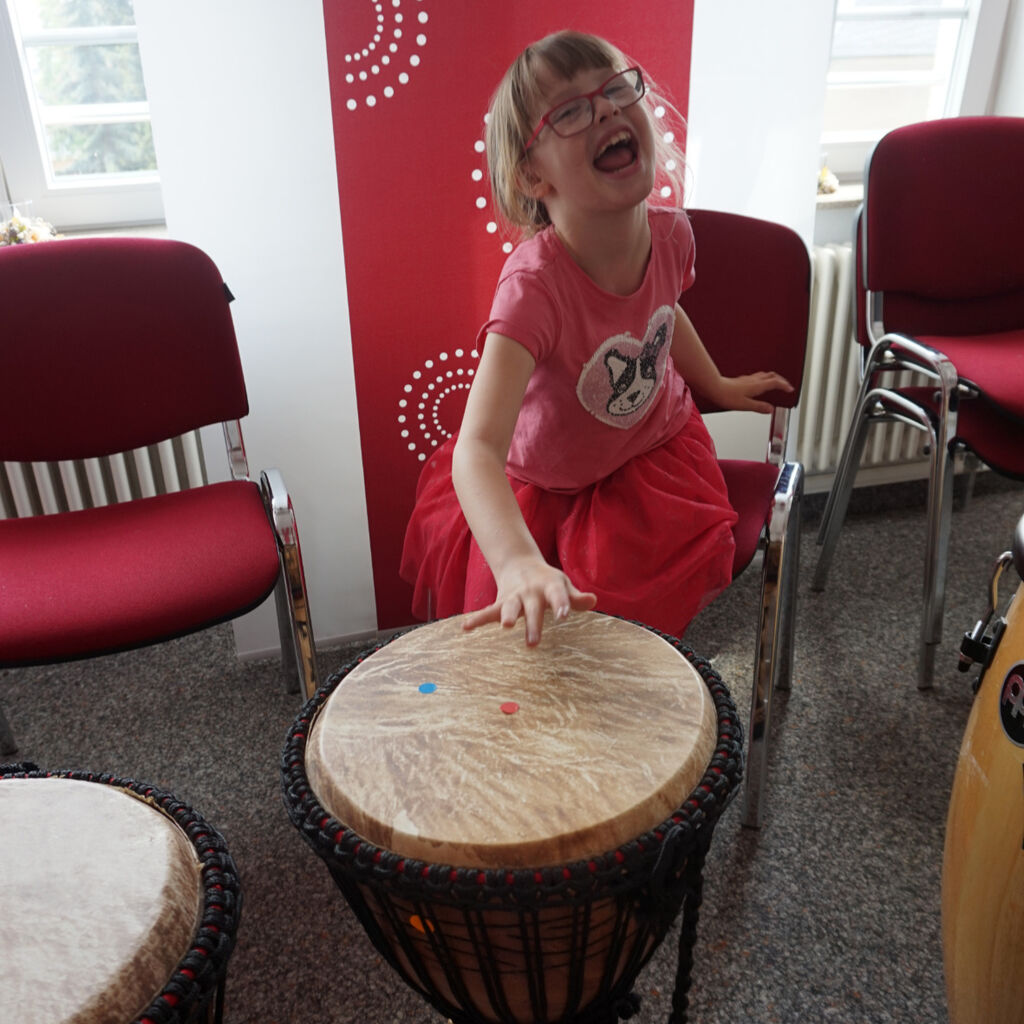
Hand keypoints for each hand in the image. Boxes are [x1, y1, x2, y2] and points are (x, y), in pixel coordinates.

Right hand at [462, 557, 596, 645]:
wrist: (520, 563)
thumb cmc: (548, 581)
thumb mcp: (563, 585)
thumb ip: (576, 597)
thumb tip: (593, 600)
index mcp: (549, 586)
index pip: (558, 594)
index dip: (561, 604)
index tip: (564, 616)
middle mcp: (530, 591)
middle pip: (532, 608)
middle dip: (532, 624)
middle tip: (533, 644)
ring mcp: (514, 596)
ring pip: (509, 607)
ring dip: (507, 616)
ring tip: (505, 626)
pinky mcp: (500, 602)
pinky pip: (487, 612)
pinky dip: (476, 619)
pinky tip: (465, 628)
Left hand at [713, 372, 792, 413]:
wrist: (714, 388)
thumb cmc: (727, 396)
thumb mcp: (745, 405)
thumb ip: (759, 407)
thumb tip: (770, 409)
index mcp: (757, 386)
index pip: (775, 383)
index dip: (784, 385)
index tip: (790, 389)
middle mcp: (754, 380)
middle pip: (772, 376)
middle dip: (781, 380)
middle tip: (785, 385)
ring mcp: (748, 379)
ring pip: (764, 375)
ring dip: (772, 378)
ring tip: (775, 383)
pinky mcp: (742, 380)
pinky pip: (757, 377)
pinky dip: (763, 379)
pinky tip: (758, 384)